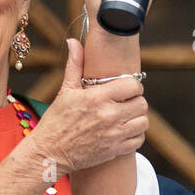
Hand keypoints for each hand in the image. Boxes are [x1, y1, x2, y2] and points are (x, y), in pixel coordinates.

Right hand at [28, 37, 148, 174]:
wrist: (50, 152)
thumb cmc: (57, 121)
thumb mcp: (66, 91)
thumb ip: (75, 65)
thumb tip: (74, 42)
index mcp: (98, 98)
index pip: (133, 85)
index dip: (132, 85)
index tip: (125, 88)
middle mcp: (109, 115)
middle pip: (142, 103)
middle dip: (135, 101)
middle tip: (125, 102)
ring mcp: (114, 134)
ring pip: (144, 121)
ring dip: (137, 118)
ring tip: (126, 116)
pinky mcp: (116, 150)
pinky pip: (139, 139)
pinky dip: (135, 135)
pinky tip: (124, 130)